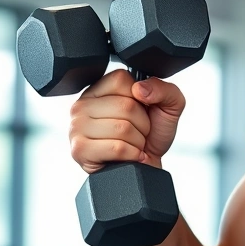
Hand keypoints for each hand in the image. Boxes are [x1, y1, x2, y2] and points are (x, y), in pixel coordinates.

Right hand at [69, 69, 185, 171]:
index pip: (120, 79)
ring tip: (132, 144)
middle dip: (143, 124)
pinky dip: (132, 154)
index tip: (140, 109)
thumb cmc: (152, 134)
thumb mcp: (167, 105)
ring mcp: (77, 127)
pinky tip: (128, 155)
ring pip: (122, 128)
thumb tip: (139, 88)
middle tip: (138, 132)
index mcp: (100, 89)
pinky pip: (116, 148)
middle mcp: (83, 104)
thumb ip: (162, 88)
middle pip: (125, 105)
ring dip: (138, 141)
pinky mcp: (79, 149)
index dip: (140, 97)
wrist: (148, 166)